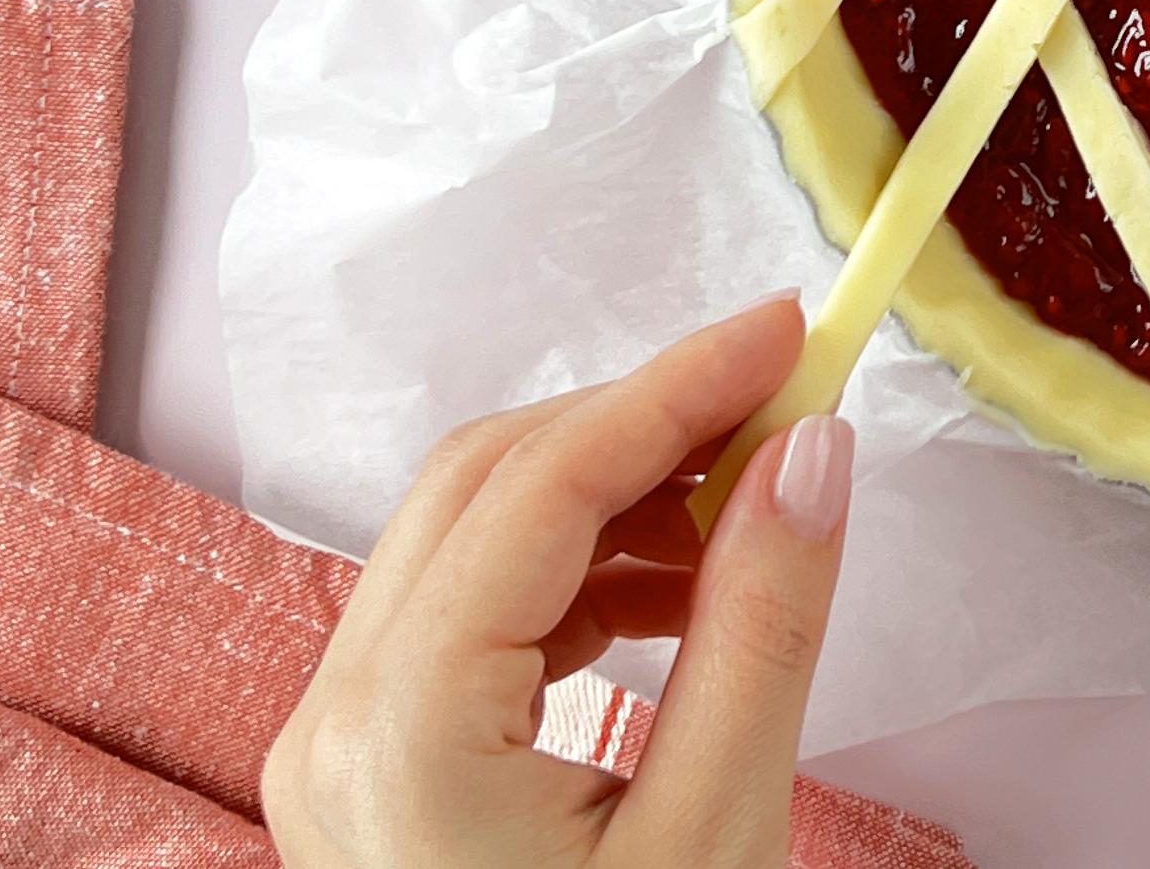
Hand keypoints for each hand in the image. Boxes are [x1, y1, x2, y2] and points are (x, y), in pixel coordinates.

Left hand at [264, 299, 852, 867]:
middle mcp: (335, 718)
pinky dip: (583, 568)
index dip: (677, 384)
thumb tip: (813, 451)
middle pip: (488, 482)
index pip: (543, 485)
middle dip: (647, 420)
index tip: (796, 330)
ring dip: (619, 489)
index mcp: (402, 733)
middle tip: (791, 400)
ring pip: (473, 531)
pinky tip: (685, 588)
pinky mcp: (374, 764)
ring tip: (756, 503)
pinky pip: (472, 606)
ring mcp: (338, 742)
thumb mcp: (718, 831)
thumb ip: (763, 624)